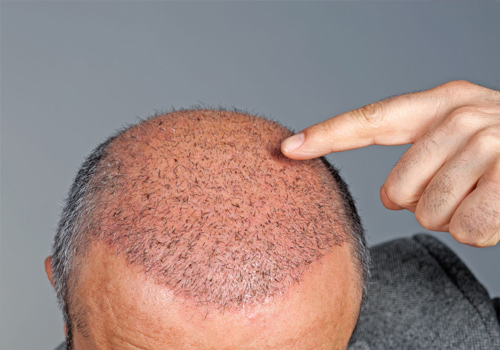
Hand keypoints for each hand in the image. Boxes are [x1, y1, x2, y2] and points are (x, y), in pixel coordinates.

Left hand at [281, 81, 499, 246]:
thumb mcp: (463, 143)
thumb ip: (420, 158)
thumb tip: (389, 196)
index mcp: (441, 103)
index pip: (372, 119)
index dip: (328, 135)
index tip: (287, 148)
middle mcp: (463, 114)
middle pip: (398, 189)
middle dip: (422, 206)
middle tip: (458, 194)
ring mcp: (492, 141)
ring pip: (431, 212)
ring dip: (455, 219)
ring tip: (484, 198)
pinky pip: (468, 227)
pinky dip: (482, 231)